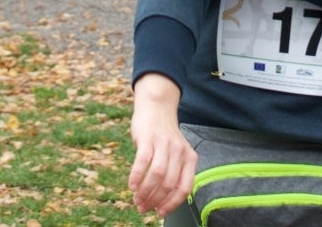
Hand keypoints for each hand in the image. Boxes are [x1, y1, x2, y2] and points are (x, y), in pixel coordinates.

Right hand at [128, 74, 195, 216]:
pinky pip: (142, 162)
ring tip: (136, 199)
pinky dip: (136, 177)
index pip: (184, 188)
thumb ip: (174, 173)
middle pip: (168, 184)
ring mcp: (164, 144)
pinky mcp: (148, 138)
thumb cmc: (165, 137)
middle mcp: (179, 151)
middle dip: (154, 200)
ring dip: (145, 192)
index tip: (160, 212)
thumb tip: (163, 202)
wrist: (156, 108)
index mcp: (190, 158)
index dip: (171, 203)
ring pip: (156, 176)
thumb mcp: (177, 154)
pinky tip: (132, 186)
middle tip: (143, 207)